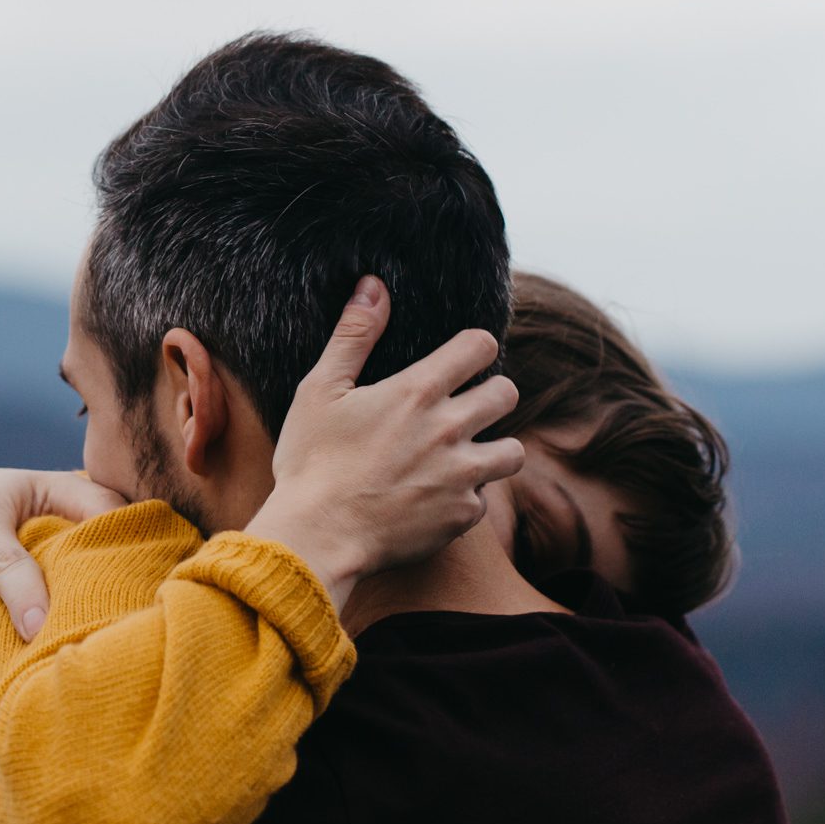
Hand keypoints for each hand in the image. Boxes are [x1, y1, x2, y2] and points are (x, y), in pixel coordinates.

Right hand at [244, 278, 524, 614]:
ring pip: (512, 450)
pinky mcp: (461, 516)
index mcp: (418, 392)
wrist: (317, 537)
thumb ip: (352, 335)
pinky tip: (436, 498)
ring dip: (494, 448)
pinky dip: (465, 497)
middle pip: (507, 393)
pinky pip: (482, 499)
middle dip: (491, 394)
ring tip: (464, 454)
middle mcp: (450, 429)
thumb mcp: (320, 390)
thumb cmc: (312, 462)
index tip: (463, 359)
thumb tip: (373, 285)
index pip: (479, 347)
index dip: (474, 348)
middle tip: (464, 407)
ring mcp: (461, 476)